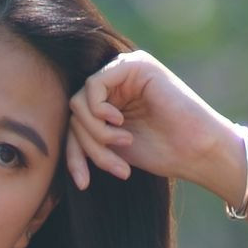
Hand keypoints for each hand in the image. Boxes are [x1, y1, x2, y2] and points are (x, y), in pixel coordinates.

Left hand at [64, 49, 242, 201]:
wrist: (199, 151)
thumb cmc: (163, 153)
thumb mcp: (112, 149)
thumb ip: (85, 136)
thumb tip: (48, 136)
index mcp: (110, 101)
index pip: (74, 123)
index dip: (73, 154)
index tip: (83, 181)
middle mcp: (116, 83)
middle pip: (74, 113)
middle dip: (88, 147)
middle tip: (114, 166)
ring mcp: (125, 71)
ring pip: (80, 102)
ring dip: (96, 134)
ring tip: (122, 149)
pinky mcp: (134, 66)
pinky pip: (94, 86)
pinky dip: (99, 112)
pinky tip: (119, 125)